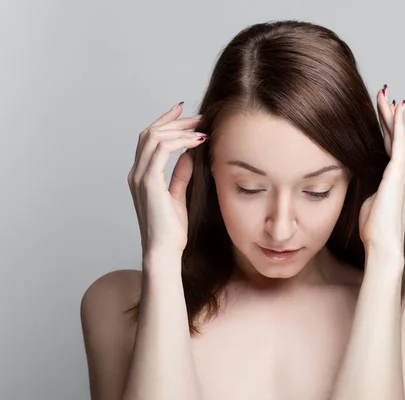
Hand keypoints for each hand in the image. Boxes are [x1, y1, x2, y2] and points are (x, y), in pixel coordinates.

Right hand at [127, 102, 207, 261]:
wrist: (164, 251)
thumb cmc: (171, 230)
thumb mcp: (178, 196)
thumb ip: (181, 174)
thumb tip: (189, 155)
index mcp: (141, 175)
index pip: (149, 139)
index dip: (165, 122)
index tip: (183, 111)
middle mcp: (136, 173)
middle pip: (150, 133)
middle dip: (175, 121)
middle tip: (198, 117)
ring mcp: (140, 177)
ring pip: (154, 137)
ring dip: (179, 128)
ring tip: (201, 128)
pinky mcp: (149, 182)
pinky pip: (162, 150)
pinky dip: (180, 141)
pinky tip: (197, 142)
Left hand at [358, 85, 404, 259]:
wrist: (382, 244)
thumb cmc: (373, 228)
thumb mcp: (367, 199)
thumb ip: (366, 185)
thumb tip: (355, 174)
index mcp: (393, 179)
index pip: (388, 147)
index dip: (385, 128)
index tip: (379, 112)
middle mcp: (401, 172)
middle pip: (395, 137)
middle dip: (389, 115)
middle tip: (383, 95)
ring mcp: (402, 172)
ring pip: (397, 136)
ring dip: (392, 115)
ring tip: (385, 96)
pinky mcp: (398, 174)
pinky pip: (399, 143)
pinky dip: (398, 125)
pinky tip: (395, 110)